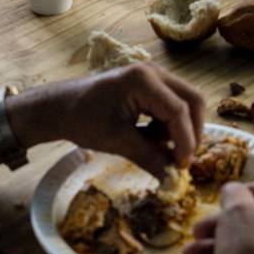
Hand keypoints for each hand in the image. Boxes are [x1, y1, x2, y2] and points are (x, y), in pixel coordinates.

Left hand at [21, 63, 204, 177]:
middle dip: (191, 132)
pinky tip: (150, 138)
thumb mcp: (117, 141)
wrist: (61, 107)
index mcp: (144, 80)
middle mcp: (155, 72)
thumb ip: (150, 158)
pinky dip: (168, 124)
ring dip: (179, 129)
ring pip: (185, 102)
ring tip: (158, 148)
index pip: (179, 110)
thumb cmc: (83, 120)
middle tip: (181, 159)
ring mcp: (155, 76)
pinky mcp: (152, 85)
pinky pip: (172, 104)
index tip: (182, 167)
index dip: (185, 140)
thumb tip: (173, 181)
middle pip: (192, 100)